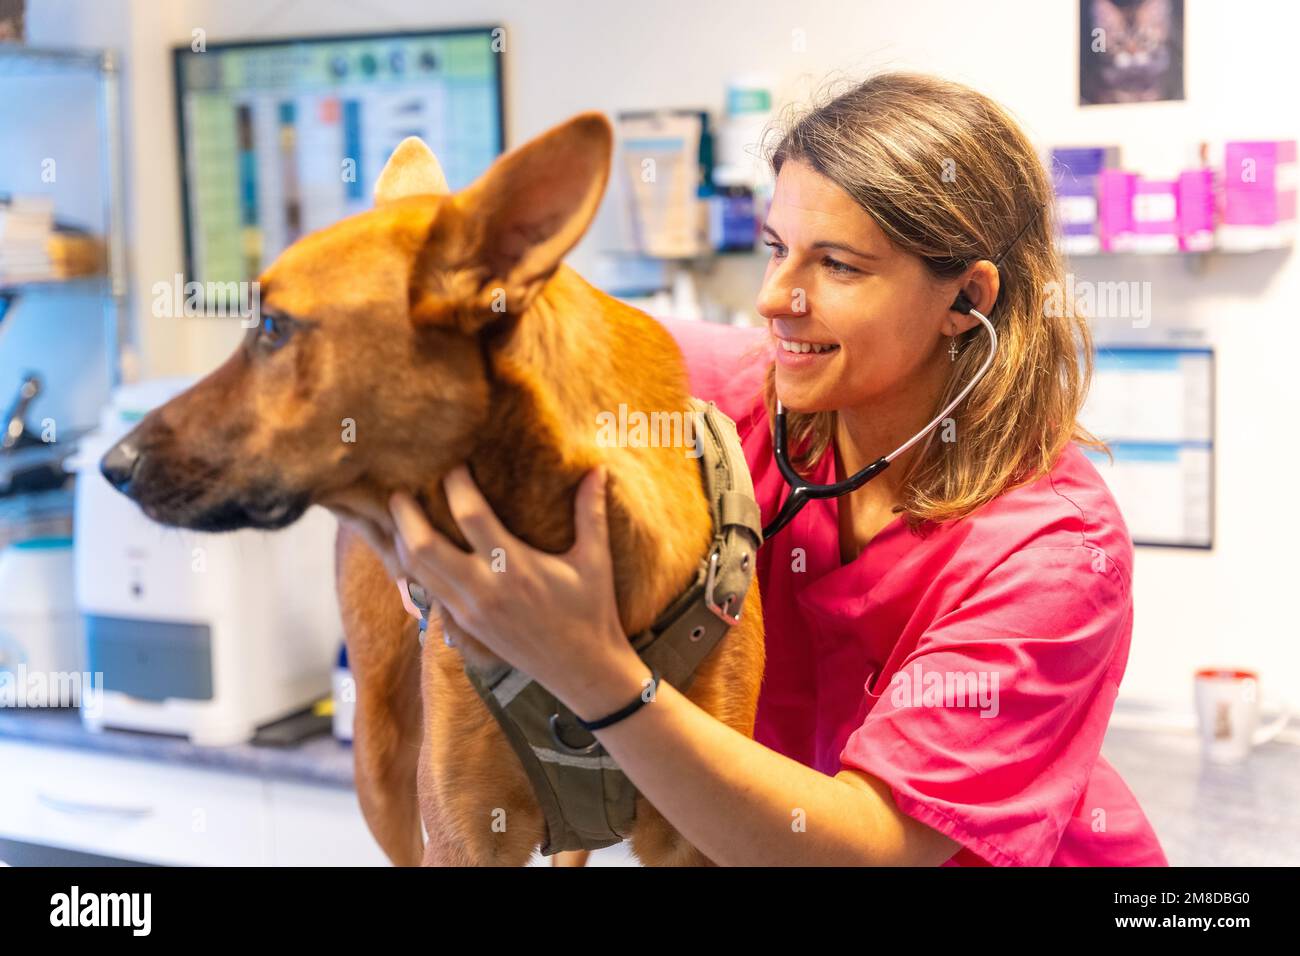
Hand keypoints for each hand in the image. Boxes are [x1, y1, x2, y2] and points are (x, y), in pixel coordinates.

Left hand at [386, 464, 650, 718]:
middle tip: (401, 489)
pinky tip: (414, 549)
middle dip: (406, 514)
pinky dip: (414, 567)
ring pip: (416, 571)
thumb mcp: (595, 561)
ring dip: (402, 540)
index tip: (454, 463)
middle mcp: (484, 590)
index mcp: (515, 568)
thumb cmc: (592, 611)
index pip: (470, 516)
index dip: (455, 484)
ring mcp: (469, 611)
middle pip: (424, 546)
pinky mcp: (465, 625)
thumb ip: (591, 513)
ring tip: (400, 514)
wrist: (582, 671)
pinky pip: (427, 591)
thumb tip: (596, 469)